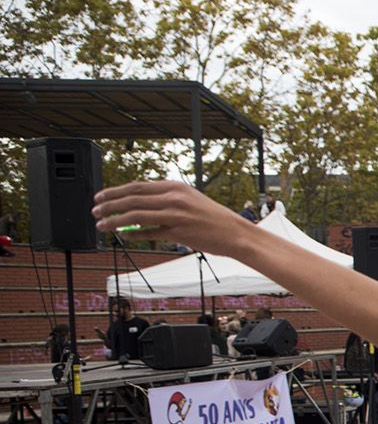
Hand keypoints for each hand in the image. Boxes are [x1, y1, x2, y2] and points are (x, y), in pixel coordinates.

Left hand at [93, 180, 253, 253]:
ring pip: (135, 215)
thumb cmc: (214, 219)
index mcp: (176, 187)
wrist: (236, 233)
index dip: (115, 191)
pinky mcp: (178, 231)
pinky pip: (149, 232)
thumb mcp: (190, 200)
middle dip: (109, 204)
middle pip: (132, 199)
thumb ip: (167, 199)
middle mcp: (174, 197)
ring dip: (114, 220)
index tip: (101, 197)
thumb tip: (141, 204)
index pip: (137, 186)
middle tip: (95, 210)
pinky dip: (133, 234)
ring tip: (101, 225)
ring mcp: (176, 214)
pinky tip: (122, 236)